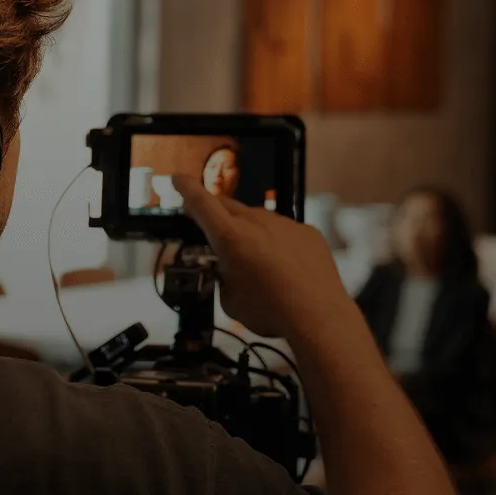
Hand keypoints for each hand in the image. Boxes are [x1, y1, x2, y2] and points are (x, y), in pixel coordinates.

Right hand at [173, 175, 357, 341]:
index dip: (187, 188)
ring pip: (258, 219)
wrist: (318, 316)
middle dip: (216, 214)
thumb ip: (223, 276)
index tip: (178, 179)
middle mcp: (257, 222)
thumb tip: (228, 270)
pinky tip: (284, 267)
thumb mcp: (229, 299)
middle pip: (228, 207)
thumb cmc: (269, 310)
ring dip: (249, 231)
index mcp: (230, 237)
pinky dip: (277, 242)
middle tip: (211, 228)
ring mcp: (285, 224)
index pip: (201, 202)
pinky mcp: (307, 232)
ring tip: (255, 260)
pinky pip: (284, 231)